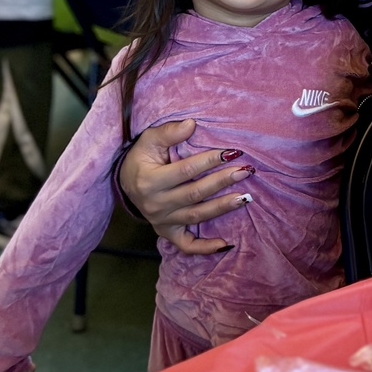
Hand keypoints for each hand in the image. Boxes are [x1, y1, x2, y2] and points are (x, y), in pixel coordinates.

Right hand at [119, 120, 253, 254]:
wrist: (126, 181)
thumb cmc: (142, 157)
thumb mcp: (149, 139)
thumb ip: (169, 132)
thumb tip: (192, 124)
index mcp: (150, 181)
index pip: (185, 171)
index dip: (209, 161)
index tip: (231, 151)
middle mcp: (156, 204)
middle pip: (195, 194)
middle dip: (222, 182)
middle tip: (245, 171)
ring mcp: (162, 221)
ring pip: (197, 216)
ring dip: (223, 207)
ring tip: (246, 197)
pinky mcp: (167, 232)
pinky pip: (187, 245)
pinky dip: (205, 248)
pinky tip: (226, 243)